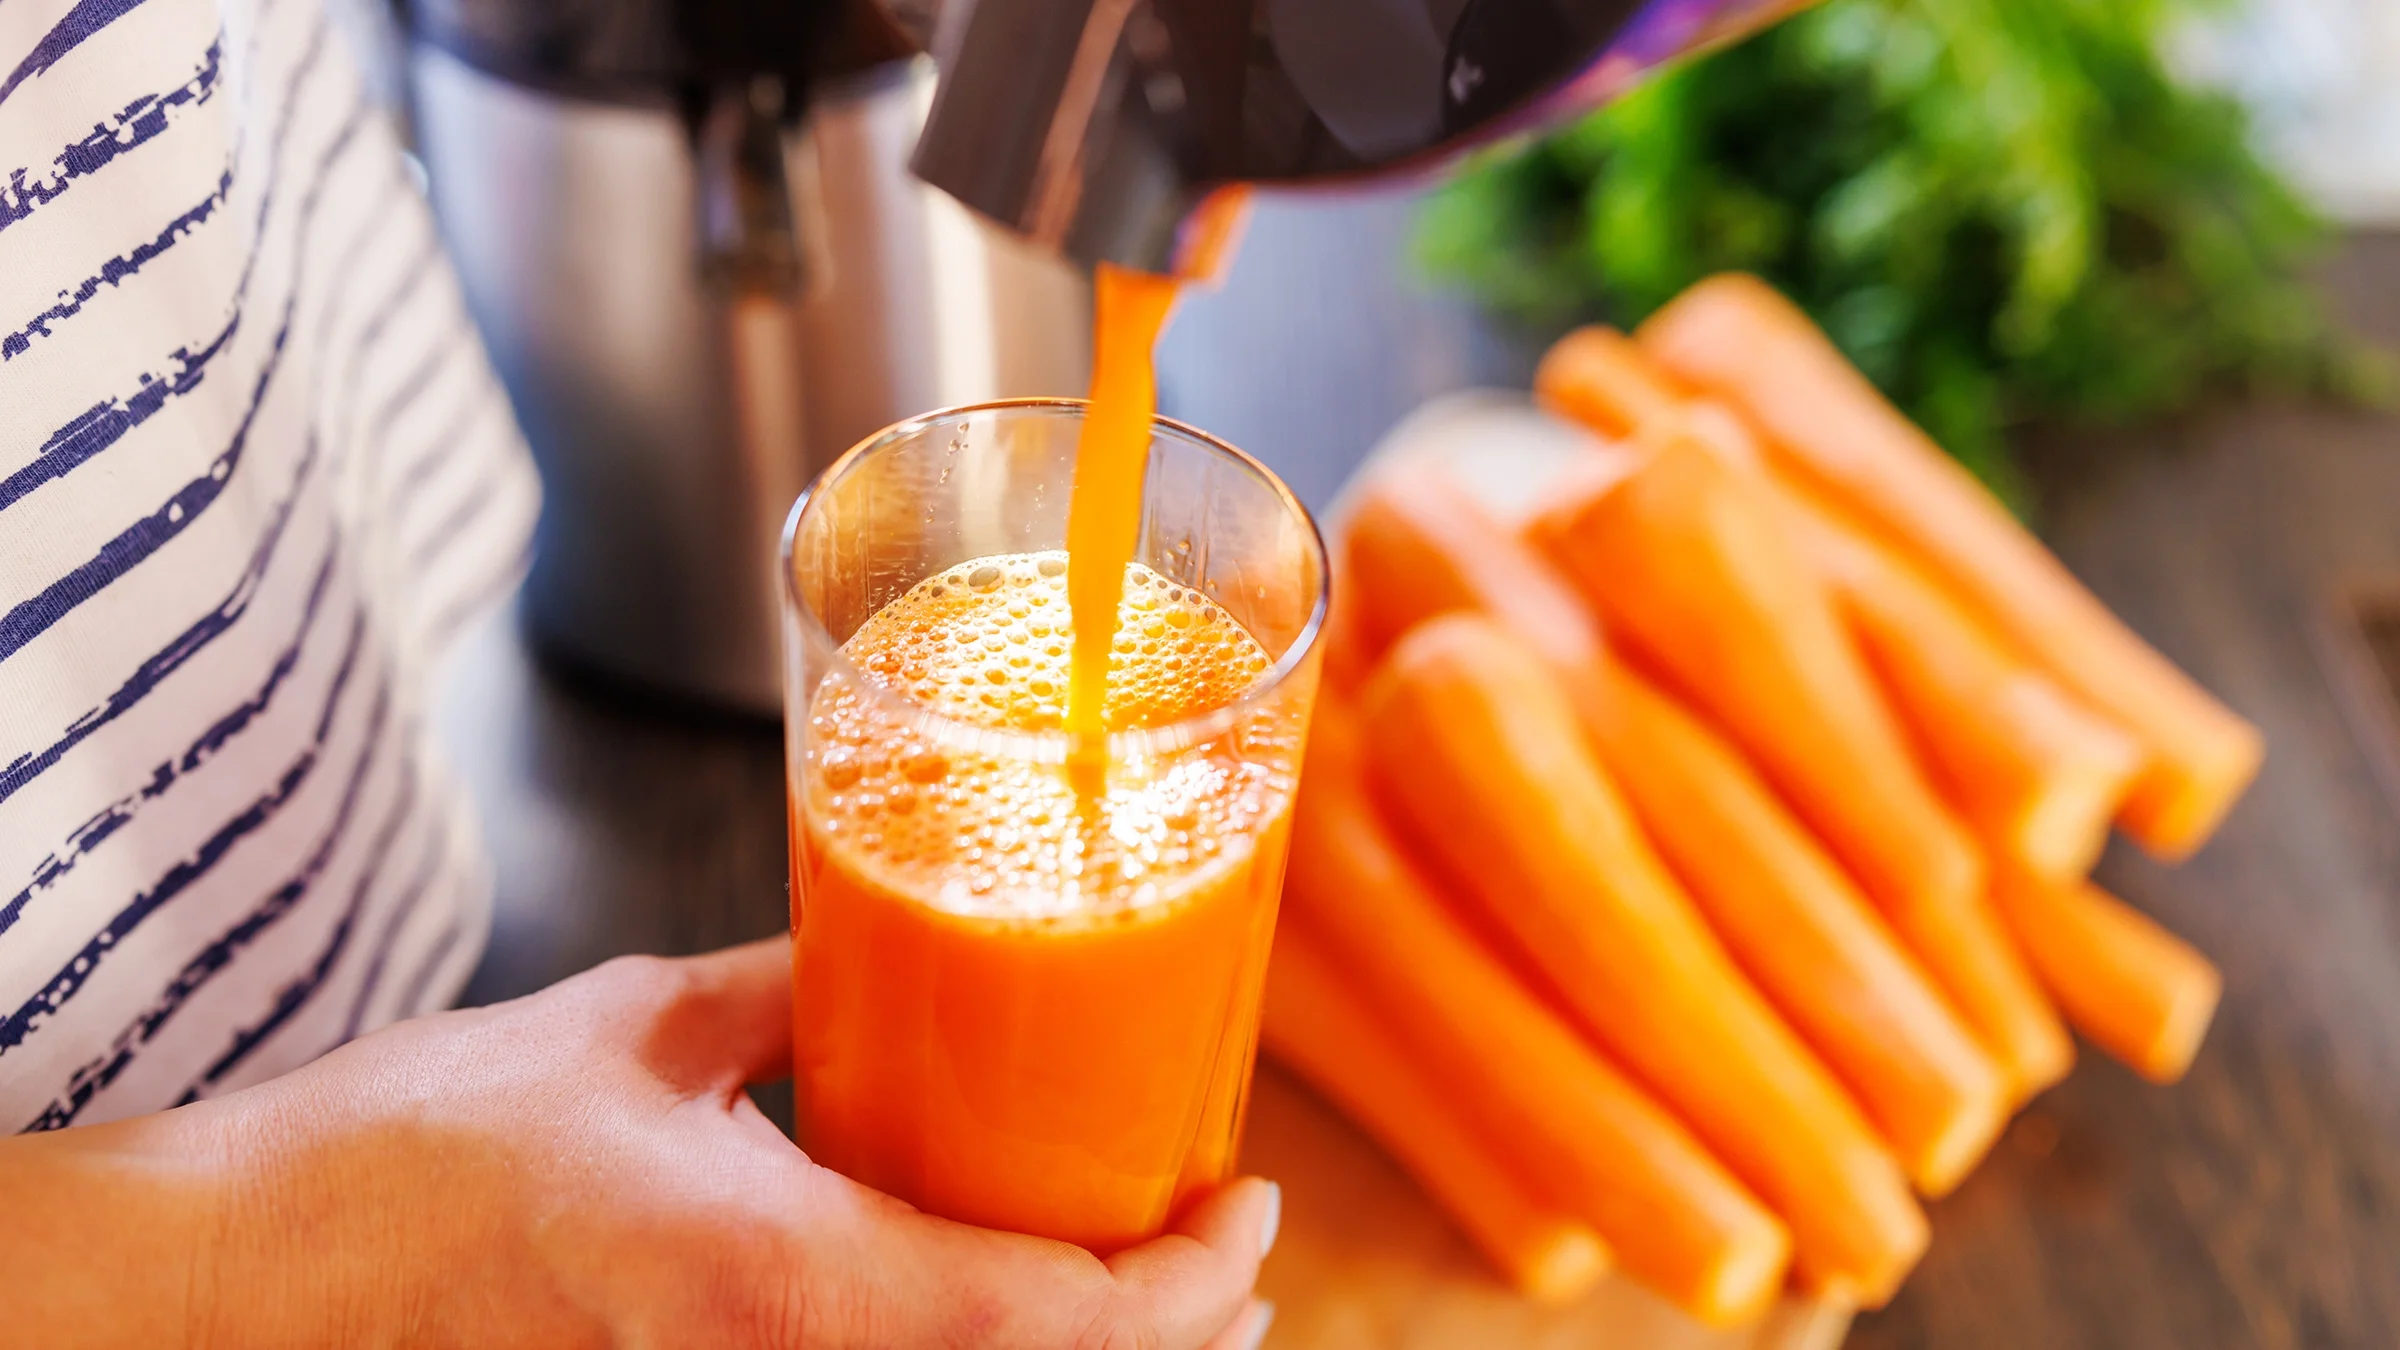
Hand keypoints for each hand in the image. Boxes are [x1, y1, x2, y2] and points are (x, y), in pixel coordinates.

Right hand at [0, 937, 1279, 1348]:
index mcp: (778, 1278)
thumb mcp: (627, 1033)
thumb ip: (772, 993)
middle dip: (1173, 1339)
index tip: (1247, 1206)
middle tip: (1227, 1252)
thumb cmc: (408, 1161)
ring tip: (1155, 1295)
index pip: (1046, 1319)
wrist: (251, 1292)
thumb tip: (867, 949)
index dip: (1184, 1282)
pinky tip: (998, 1307)